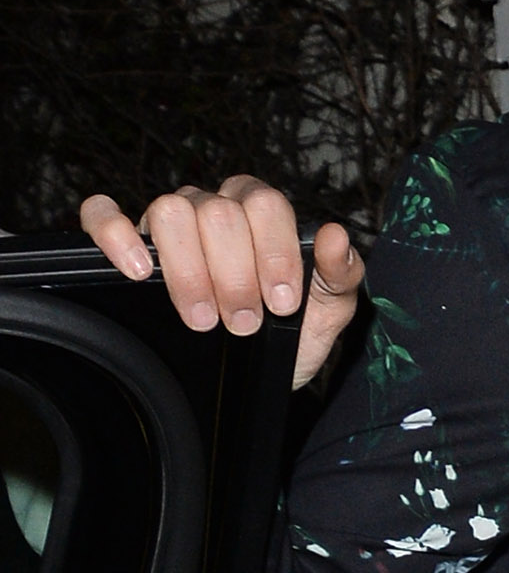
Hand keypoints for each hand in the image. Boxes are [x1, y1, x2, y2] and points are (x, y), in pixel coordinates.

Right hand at [78, 177, 364, 390]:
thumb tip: (336, 237)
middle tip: (244, 322)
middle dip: (233, 275)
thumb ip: (340, 273)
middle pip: (216, 213)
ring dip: (187, 272)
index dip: (274, 252)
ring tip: (203, 320)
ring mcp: (168, 222)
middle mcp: (213, 207)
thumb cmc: (293, 331)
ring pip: (167, 212)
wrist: (260, 370)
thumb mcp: (329, 310)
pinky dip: (113, 234)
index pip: (264, 202)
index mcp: (261, 211)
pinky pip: (102, 214)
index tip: (282, 303)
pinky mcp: (127, 242)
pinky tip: (135, 269)